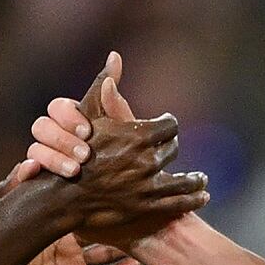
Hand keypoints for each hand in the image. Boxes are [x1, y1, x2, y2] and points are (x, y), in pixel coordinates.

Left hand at [0, 163, 138, 264]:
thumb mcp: (5, 213)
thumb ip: (15, 187)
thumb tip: (30, 162)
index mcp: (52, 219)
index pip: (79, 201)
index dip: (94, 188)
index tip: (114, 172)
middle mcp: (66, 238)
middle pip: (99, 224)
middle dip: (117, 213)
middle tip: (140, 197)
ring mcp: (71, 262)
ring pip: (106, 251)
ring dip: (126, 243)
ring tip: (148, 229)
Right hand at [28, 50, 135, 179]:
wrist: (123, 204)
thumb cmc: (126, 166)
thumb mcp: (126, 137)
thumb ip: (116, 105)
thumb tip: (114, 58)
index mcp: (73, 123)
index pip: (59, 108)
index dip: (69, 116)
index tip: (88, 130)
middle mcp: (55, 139)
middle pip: (42, 126)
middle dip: (62, 138)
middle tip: (85, 154)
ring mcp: (44, 161)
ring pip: (34, 149)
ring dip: (51, 157)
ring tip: (75, 172)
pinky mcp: (36, 183)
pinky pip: (20, 173)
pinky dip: (24, 171)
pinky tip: (36, 174)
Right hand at [28, 53, 202, 244]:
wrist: (62, 195)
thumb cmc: (71, 151)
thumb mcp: (86, 116)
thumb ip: (103, 87)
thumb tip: (115, 56)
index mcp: (138, 134)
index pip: (169, 126)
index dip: (168, 124)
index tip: (167, 124)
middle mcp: (147, 159)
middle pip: (172, 150)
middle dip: (172, 148)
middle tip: (174, 149)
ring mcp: (148, 185)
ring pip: (184, 180)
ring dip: (195, 179)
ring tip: (201, 179)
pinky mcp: (147, 208)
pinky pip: (179, 202)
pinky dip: (194, 198)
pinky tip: (202, 196)